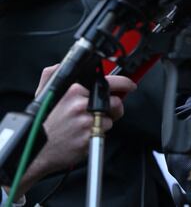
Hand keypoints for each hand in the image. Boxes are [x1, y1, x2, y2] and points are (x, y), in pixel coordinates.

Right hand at [18, 65, 135, 195]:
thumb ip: (51, 76)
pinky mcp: (89, 139)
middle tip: (100, 113)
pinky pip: (104, 135)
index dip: (124, 84)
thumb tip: (59, 64)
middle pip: (115, 103)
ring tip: (84, 126)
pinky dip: (96, 136)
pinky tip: (82, 136)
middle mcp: (81, 105)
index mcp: (74, 92)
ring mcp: (86, 122)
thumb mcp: (42, 95)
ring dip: (103, 124)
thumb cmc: (42, 124)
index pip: (109, 83)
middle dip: (113, 108)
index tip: (131, 85)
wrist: (35, 152)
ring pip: (110, 120)